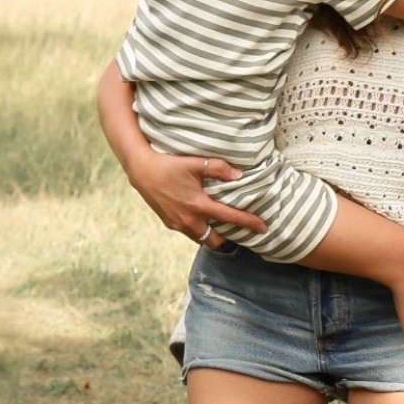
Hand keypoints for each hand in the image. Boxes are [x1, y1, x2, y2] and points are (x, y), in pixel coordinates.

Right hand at [126, 150, 265, 248]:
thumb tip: (239, 175)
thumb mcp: (194, 163)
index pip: (230, 218)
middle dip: (228, 238)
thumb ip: (218, 168)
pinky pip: (189, 232)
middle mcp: (190, 220)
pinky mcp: (169, 223)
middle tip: (237, 229)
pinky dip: (198, 229)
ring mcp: (178, 224)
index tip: (264, 228)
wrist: (140, 170)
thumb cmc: (168, 164)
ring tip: (221, 225)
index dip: (249, 223)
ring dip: (212, 235)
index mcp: (199, 205)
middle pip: (216, 240)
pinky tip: (200, 218)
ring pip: (201, 238)